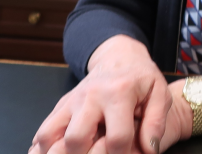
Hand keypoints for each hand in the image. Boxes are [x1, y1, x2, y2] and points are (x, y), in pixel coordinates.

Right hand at [29, 35, 173, 153]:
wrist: (118, 57)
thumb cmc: (141, 79)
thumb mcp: (159, 93)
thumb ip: (156, 122)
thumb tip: (150, 150)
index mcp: (118, 93)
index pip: (116, 137)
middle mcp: (90, 97)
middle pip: (75, 139)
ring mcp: (71, 101)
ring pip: (49, 136)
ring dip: (57, 152)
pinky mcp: (60, 106)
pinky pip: (42, 131)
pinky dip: (42, 147)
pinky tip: (53, 153)